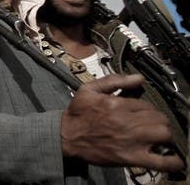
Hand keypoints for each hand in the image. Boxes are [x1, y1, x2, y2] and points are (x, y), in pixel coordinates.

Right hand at [61, 74, 183, 171]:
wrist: (65, 137)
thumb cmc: (77, 115)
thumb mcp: (89, 90)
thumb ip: (114, 81)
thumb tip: (138, 78)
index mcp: (117, 104)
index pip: (147, 104)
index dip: (147, 108)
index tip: (143, 113)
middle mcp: (126, 121)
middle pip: (159, 118)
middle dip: (158, 120)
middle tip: (151, 124)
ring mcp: (131, 140)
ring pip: (164, 134)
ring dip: (164, 135)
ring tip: (157, 136)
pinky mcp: (131, 157)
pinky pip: (160, 161)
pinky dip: (172, 162)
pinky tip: (174, 160)